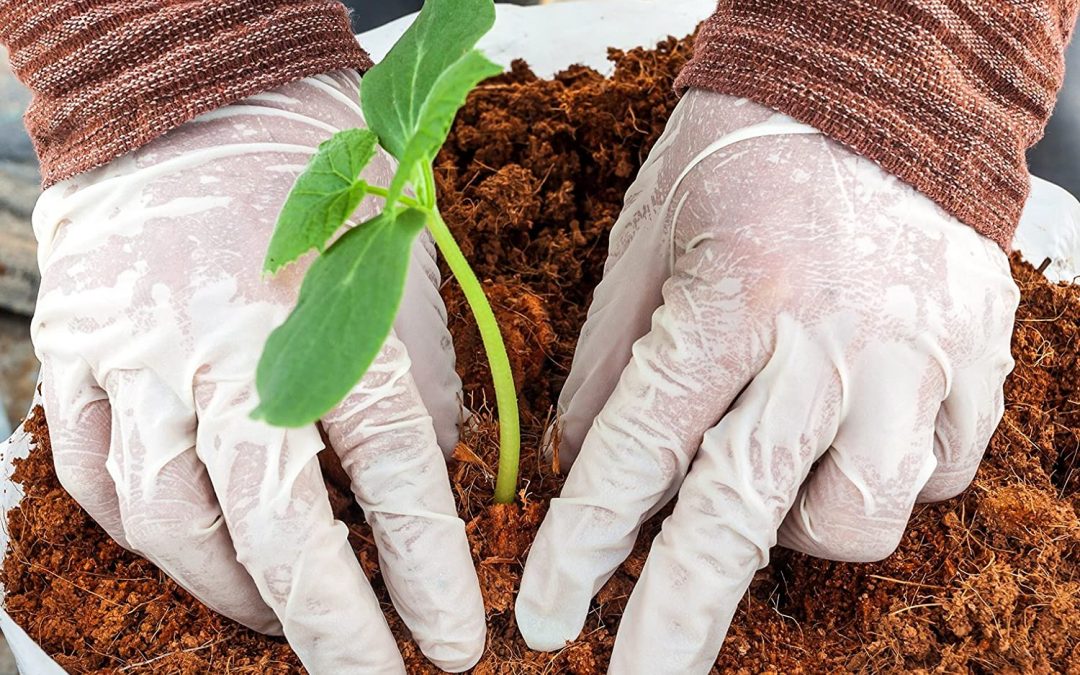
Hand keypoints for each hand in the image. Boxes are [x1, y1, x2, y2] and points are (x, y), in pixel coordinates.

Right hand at [31, 71, 484, 673]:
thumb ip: (410, 394)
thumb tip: (424, 496)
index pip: (394, 474)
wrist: (195, 102)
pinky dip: (143, 533)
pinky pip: (92, 479)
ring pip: (172, 520)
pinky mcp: (76, 356)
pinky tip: (190, 554)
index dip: (428, 572)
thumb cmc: (315, 193)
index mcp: (330, 322)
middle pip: (273, 523)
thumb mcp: (396, 283)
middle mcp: (227, 350)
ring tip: (281, 620)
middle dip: (328, 624)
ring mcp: (139, 357)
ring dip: (231, 591)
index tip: (455, 641)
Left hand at [516, 89, 1018, 671]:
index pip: (640, 451)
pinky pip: (936, 475)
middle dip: (679, 620)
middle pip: (746, 513)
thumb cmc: (745, 152)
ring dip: (798, 526)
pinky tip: (850, 434)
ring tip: (770, 478)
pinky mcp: (977, 361)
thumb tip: (581, 462)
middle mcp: (828, 338)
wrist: (878, 85)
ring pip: (861, 516)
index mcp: (731, 298)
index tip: (549, 618)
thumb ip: (614, 358)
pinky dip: (882, 478)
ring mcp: (916, 355)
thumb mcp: (649, 241)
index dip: (585, 547)